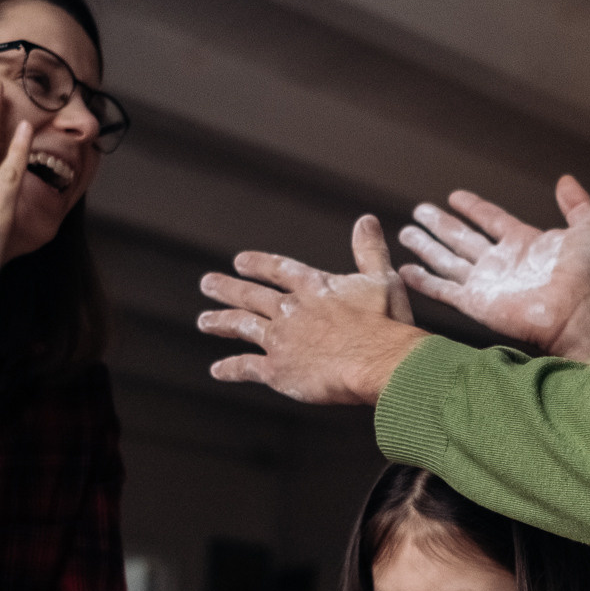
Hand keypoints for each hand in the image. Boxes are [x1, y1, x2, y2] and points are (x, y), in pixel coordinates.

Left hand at [198, 214, 427, 404]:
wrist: (377, 361)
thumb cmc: (385, 322)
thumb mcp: (382, 279)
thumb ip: (370, 250)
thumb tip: (366, 220)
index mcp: (313, 286)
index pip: (278, 269)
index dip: (258, 264)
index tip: (239, 261)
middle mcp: (290, 309)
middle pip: (251, 295)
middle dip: (228, 288)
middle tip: (207, 283)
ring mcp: (280, 339)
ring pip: (241, 326)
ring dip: (221, 323)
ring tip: (204, 322)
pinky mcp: (277, 370)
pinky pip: (246, 367)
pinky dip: (230, 368)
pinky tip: (217, 370)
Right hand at [398, 178, 589, 358]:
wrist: (580, 313)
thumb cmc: (589, 277)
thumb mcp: (588, 229)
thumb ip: (577, 204)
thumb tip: (565, 180)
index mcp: (524, 243)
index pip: (491, 219)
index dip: (474, 207)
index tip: (455, 196)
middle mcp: (502, 262)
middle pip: (463, 238)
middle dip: (440, 225)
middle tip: (419, 210)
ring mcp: (487, 283)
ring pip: (447, 260)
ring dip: (426, 247)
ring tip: (405, 233)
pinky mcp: (476, 304)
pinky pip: (443, 290)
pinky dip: (423, 281)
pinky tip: (405, 271)